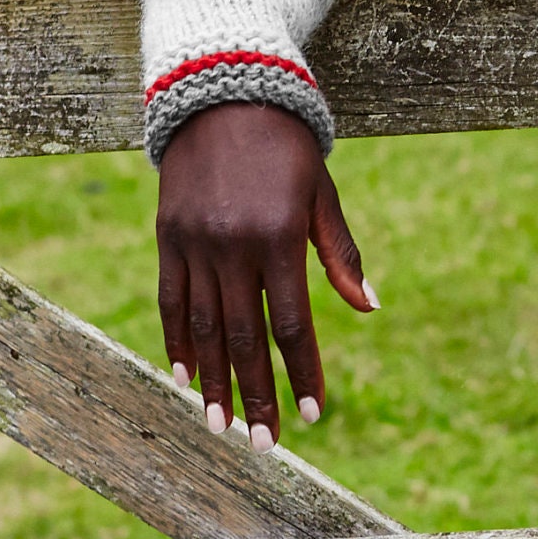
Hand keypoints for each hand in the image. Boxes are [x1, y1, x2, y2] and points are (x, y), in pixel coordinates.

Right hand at [156, 102, 374, 444]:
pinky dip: (177, 341)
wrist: (224, 94)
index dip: (304, 373)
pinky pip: (170, 300)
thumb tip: (369, 309)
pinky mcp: (167, 236)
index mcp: (280, 238)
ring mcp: (195, 243)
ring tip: (219, 425)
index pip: (293, 324)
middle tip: (262, 444)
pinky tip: (187, 376)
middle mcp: (233, 246)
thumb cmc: (289, 149)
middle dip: (255, 395)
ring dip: (212, 381)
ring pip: (202, 327)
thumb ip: (341, 255)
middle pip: (245, 337)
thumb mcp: (324, 194)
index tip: (317, 415)